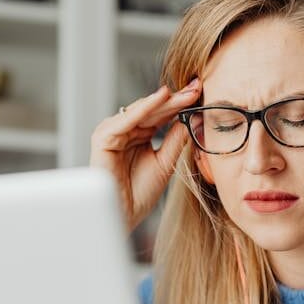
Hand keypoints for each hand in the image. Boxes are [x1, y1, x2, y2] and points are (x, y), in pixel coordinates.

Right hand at [90, 78, 200, 230]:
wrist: (123, 216)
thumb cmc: (139, 194)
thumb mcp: (165, 162)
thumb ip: (175, 139)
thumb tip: (192, 116)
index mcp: (137, 135)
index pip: (160, 115)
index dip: (180, 104)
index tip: (200, 92)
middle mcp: (124, 131)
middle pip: (152, 110)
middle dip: (175, 99)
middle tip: (196, 87)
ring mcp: (112, 133)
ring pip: (141, 111)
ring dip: (163, 101)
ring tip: (184, 93)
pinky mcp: (103, 138)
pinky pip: (126, 119)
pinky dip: (144, 108)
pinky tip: (161, 98)